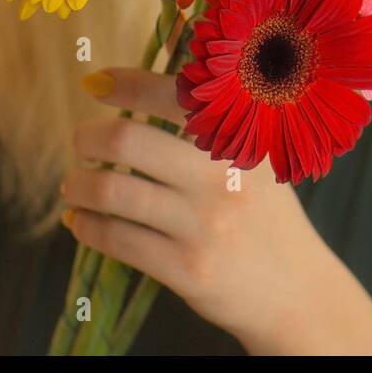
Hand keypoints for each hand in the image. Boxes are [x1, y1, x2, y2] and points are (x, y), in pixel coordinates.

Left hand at [61, 67, 371, 354]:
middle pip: (130, 141)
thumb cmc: (267, 217)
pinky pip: (116, 239)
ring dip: (79, 185)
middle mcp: (223, 177)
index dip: (128, 84)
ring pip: (113, 192)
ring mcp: (204, 224)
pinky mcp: (185, 267)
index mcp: (243, 141)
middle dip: (90, 137)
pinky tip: (83, 221)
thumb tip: (146, 89)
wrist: (295, 289)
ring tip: (75, 185)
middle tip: (83, 141)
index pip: (176, 96)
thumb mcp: (257, 163)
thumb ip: (217, 129)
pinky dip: (87, 226)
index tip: (97, 83)